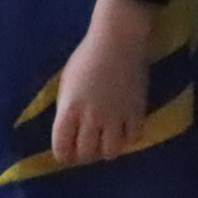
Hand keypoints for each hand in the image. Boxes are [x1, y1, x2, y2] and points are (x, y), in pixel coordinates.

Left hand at [48, 0, 155, 165]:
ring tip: (105, 143)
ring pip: (111, 152)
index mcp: (69, 109)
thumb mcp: (67, 82)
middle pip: (86, 153)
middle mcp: (91, 118)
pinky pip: (132, 138)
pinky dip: (127, 138)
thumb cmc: (87, 57)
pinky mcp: (136, 113)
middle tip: (85, 150)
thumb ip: (67, 107)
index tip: (65, 154)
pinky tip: (124, 130)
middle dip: (83, 155)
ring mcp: (115, 118)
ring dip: (106, 151)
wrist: (118, 41)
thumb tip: (67, 127)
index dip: (62, 154)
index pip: (61, 146)